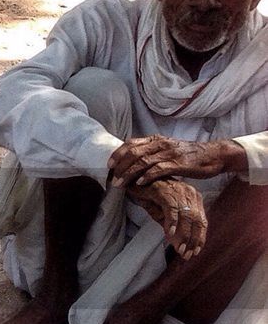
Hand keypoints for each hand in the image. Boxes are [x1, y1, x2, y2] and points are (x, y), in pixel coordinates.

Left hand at [109, 136, 239, 187]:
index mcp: (157, 140)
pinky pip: (159, 169)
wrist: (214, 155)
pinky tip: (139, 183)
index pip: (131, 143)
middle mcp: (161, 144)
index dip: (118, 154)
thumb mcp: (168, 150)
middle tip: (112, 178)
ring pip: (143, 161)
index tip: (109, 165)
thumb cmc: (189, 155)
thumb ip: (152, 152)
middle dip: (120, 166)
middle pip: (134, 152)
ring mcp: (170, 153)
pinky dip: (147, 176)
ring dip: (129, 173)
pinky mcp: (179, 163)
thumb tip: (133, 160)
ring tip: (121, 183)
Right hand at [129, 178, 206, 258]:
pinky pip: (172, 210)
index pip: (202, 221)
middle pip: (197, 221)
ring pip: (187, 217)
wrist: (134, 179)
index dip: (199, 238)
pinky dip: (172, 223)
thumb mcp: (163, 214)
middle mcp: (190, 193)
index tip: (195, 252)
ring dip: (183, 235)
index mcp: (193, 197)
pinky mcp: (166, 191)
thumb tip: (179, 247)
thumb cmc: (149, 196)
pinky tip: (169, 234)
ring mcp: (179, 192)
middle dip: (192, 240)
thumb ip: (172, 228)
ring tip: (179, 249)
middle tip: (186, 254)